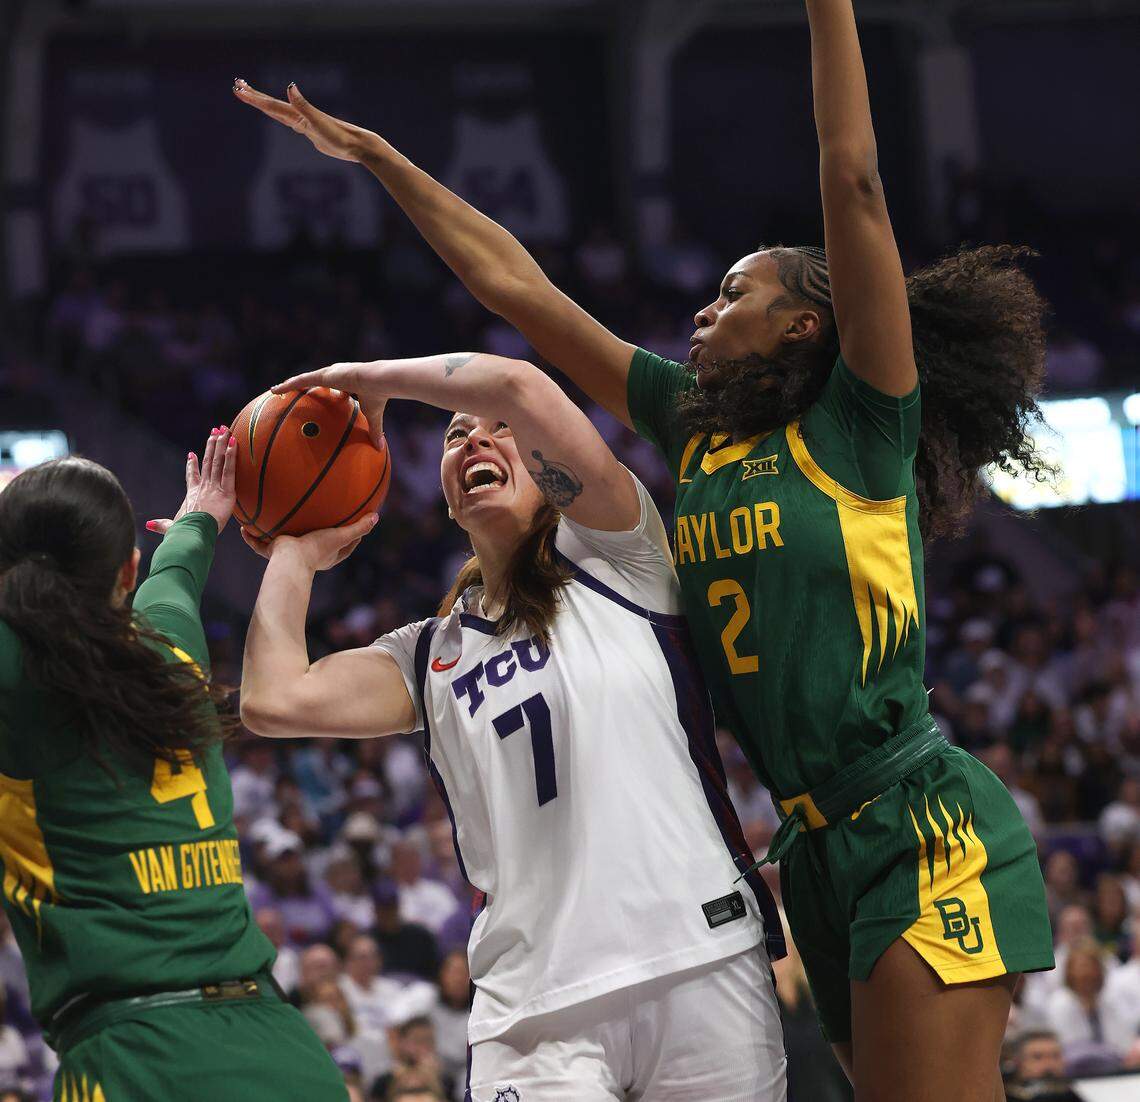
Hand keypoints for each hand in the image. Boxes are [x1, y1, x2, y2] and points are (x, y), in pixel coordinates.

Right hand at [147, 426, 235, 536]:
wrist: (190, 534)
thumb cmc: (182, 533)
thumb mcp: (171, 527)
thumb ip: (162, 525)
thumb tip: (148, 525)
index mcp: (192, 495)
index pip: (191, 477)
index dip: (192, 466)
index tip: (191, 455)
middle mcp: (203, 488)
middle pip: (209, 462)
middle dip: (211, 446)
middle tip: (215, 431)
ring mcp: (214, 488)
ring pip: (218, 462)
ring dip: (221, 444)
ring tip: (224, 430)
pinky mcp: (226, 492)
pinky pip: (229, 470)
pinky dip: (231, 456)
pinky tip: (233, 442)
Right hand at [232, 79, 378, 162]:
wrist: (356, 145)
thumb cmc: (339, 136)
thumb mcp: (319, 121)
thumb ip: (303, 105)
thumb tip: (289, 86)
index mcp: (298, 113)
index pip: (271, 105)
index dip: (253, 98)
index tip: (238, 89)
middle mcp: (299, 115)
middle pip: (271, 104)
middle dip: (254, 96)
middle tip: (237, 85)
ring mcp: (304, 123)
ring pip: (279, 112)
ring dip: (265, 104)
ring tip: (251, 96)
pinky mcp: (311, 131)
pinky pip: (290, 122)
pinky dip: (280, 117)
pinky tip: (279, 116)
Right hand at [240, 513, 378, 571]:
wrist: (291, 561)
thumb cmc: (317, 550)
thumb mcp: (340, 536)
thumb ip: (359, 528)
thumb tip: (376, 516)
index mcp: (327, 555)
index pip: (344, 546)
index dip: (352, 536)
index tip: (355, 523)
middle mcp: (309, 555)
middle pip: (314, 542)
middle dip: (313, 533)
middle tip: (315, 519)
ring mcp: (290, 553)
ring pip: (283, 543)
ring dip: (278, 534)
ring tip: (273, 519)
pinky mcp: (273, 552)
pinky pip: (259, 544)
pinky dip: (251, 538)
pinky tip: (244, 527)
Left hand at [273, 362, 387, 449]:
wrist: (378, 381)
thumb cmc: (377, 397)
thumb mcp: (373, 416)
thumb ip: (373, 430)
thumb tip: (380, 448)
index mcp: (350, 382)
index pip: (336, 387)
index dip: (331, 392)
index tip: (328, 395)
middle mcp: (338, 375)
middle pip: (316, 380)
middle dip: (306, 385)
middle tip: (297, 392)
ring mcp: (328, 373)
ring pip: (304, 379)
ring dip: (290, 385)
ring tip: (276, 391)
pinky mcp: (323, 375)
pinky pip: (300, 381)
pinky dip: (287, 386)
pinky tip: (275, 391)